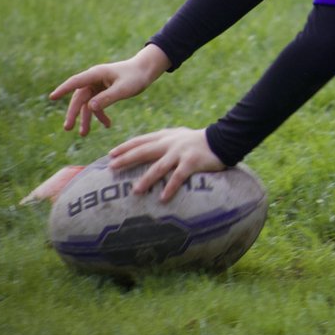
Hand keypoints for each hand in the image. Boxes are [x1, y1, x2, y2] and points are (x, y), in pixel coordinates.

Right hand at [49, 45, 170, 135]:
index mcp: (96, 74)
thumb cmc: (135, 76)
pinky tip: (107, 125)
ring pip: (87, 104)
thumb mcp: (123, 88)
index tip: (52, 97)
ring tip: (84, 134)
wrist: (146, 71)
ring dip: (86, 118)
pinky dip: (100, 115)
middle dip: (73, 113)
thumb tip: (90, 107)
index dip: (63, 89)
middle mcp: (93, 79)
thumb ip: (107, 98)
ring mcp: (97, 86)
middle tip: (68, 128)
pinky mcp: (102, 92)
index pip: (76, 82)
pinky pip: (97, 105)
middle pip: (79, 98)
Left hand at [109, 127, 225, 202]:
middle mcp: (171, 143)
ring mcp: (181, 152)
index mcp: (166, 136)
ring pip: (159, 166)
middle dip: (127, 159)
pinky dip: (170, 187)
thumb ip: (164, 142)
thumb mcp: (179, 136)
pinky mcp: (192, 162)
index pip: (142, 140)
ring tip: (135, 191)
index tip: (111, 154)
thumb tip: (146, 151)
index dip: (125, 147)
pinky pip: (178, 176)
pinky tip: (162, 198)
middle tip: (112, 167)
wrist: (223, 139)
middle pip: (144, 151)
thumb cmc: (199, 141)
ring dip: (146, 179)